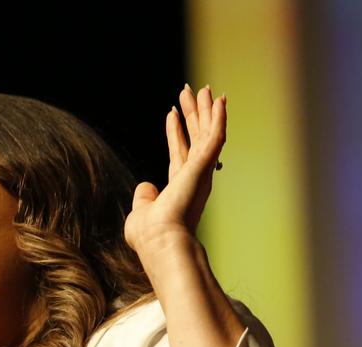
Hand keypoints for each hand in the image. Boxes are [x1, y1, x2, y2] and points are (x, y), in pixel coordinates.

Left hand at [125, 84, 226, 257]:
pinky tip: (219, 101)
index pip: (178, 153)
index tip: (172, 112)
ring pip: (206, 133)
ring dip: (206, 110)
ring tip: (203, 89)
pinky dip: (218, 118)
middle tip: (191, 91)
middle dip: (193, 114)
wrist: (162, 241)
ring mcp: (201, 171)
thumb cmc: (150, 235)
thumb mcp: (141, 212)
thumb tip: (146, 188)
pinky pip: (214, 136)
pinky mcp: (204, 166)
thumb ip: (145, 197)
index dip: (175, 132)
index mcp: (179, 187)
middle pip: (195, 137)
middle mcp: (194, 177)